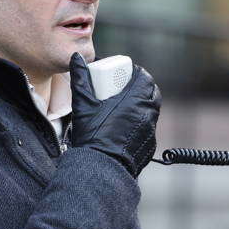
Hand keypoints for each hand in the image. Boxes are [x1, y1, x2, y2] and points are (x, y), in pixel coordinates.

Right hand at [68, 53, 160, 176]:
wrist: (101, 169)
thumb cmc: (93, 136)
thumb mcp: (83, 105)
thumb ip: (81, 79)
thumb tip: (77, 59)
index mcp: (136, 100)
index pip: (144, 77)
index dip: (136, 73)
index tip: (124, 74)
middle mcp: (148, 114)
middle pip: (151, 92)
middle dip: (140, 87)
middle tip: (124, 88)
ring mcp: (151, 130)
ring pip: (151, 110)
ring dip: (141, 105)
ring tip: (124, 106)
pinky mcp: (150, 144)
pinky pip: (148, 128)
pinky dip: (141, 123)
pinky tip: (126, 126)